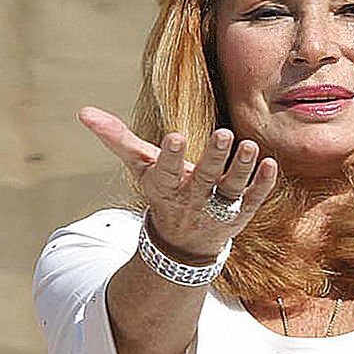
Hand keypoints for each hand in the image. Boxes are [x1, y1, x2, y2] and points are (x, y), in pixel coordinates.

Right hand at [77, 106, 277, 261]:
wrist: (184, 243)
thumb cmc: (162, 190)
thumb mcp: (139, 167)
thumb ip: (116, 138)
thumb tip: (83, 111)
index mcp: (166, 186)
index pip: (165, 171)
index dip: (170, 155)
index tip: (175, 136)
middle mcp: (192, 198)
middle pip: (204, 178)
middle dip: (213, 157)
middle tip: (223, 133)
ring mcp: (218, 207)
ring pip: (232, 188)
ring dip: (242, 168)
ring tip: (250, 146)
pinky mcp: (241, 213)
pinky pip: (254, 199)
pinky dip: (263, 184)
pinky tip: (270, 164)